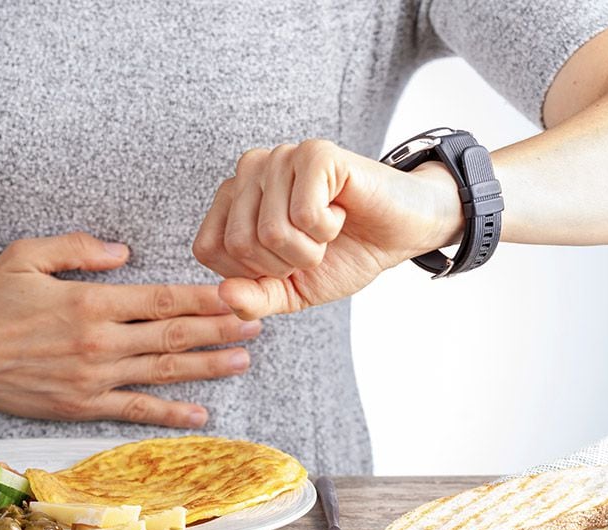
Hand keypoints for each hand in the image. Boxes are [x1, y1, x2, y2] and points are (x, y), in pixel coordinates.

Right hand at [0, 232, 261, 427]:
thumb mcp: (27, 255)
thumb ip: (78, 247)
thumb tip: (124, 252)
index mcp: (90, 302)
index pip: (162, 299)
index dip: (204, 298)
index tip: (236, 295)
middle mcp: (99, 342)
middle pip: (173, 336)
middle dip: (220, 329)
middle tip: (257, 324)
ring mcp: (93, 378)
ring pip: (163, 373)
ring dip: (207, 367)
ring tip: (242, 360)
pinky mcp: (81, 405)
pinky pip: (134, 410)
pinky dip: (169, 412)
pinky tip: (199, 413)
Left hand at [192, 140, 462, 319]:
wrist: (399, 234)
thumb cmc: (342, 256)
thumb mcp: (291, 291)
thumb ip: (254, 299)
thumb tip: (224, 295)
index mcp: (232, 200)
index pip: (208, 250)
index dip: (250, 272)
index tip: (284, 260)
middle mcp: (248, 171)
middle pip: (239, 243)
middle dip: (284, 262)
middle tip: (312, 245)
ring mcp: (280, 158)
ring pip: (271, 231)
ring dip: (310, 248)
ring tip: (326, 229)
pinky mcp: (314, 153)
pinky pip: (304, 214)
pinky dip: (327, 228)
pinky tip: (340, 211)